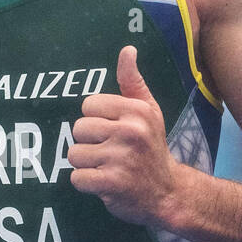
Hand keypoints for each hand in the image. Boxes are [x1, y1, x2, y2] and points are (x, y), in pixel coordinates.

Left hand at [68, 45, 179, 225]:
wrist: (168, 192)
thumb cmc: (152, 147)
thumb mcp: (148, 111)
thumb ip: (132, 82)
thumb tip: (127, 50)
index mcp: (136, 111)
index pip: (88, 105)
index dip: (95, 120)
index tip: (112, 132)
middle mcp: (130, 132)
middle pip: (78, 129)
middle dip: (88, 143)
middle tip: (109, 153)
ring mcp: (121, 158)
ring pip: (74, 154)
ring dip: (86, 164)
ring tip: (107, 167)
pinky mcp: (112, 183)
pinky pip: (76, 178)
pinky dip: (86, 183)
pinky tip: (104, 182)